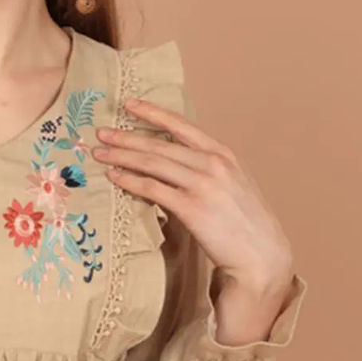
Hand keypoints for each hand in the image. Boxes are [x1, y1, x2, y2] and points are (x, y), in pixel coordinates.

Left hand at [91, 98, 294, 296]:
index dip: (152, 112)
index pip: (181, 125)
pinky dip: (130, 181)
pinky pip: (152, 189)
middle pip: (159, 145)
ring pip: (152, 163)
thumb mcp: (233, 182)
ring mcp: (202, 185)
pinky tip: (115, 177)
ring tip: (99, 153)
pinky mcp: (192, 208)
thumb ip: (205, 167)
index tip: (128, 104)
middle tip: (101, 133)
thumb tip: (170, 159)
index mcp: (222, 153)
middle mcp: (213, 164)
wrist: (262, 256)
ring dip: (121, 156)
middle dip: (125, 137)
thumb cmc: (245, 222)